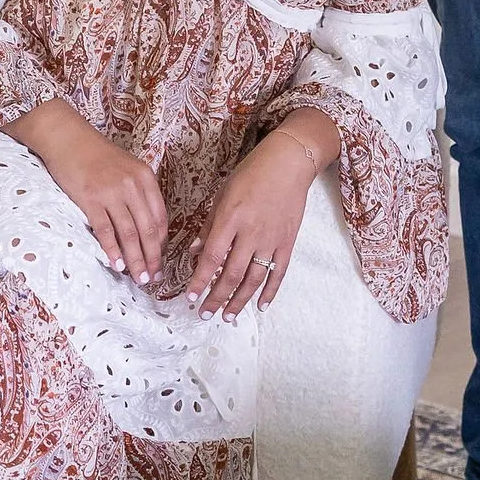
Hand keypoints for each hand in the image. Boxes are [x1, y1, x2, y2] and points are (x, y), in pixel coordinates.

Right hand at [12, 97, 167, 284]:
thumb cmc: (96, 155)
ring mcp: (112, 192)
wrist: (67, 138)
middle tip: (153, 278)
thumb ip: (138, 192)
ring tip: (139, 278)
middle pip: (148, 229)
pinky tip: (117, 265)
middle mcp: (132, 185)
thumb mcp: (126, 168)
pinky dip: (113, 250)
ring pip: (129, 233)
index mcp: (145, 177)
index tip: (161, 261)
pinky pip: (106, 230)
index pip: (160, 217)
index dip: (162, 243)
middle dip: (152, 257)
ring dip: (136, 259)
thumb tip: (144, 227)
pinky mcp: (91, 199)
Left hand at [187, 126, 325, 317]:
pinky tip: (260, 306)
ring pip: (254, 278)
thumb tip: (194, 253)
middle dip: (217, 297)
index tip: (190, 296)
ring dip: (239, 300)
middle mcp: (251, 232)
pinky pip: (278, 272)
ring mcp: (272, 239)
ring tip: (227, 316)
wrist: (289, 163)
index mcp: (231, 218)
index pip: (212, 257)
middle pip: (232, 274)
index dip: (200, 279)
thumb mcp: (222, 195)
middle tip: (205, 314)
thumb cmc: (251, 174)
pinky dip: (270, 291)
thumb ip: (209, 226)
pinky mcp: (288, 241)